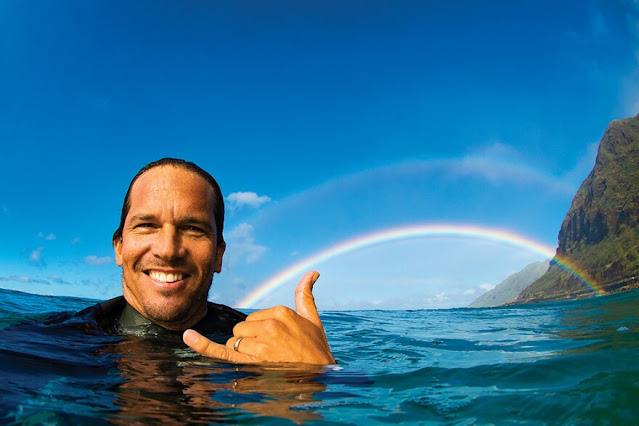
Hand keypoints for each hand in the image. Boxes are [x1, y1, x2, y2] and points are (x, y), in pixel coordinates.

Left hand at [183, 271, 335, 364]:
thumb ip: (306, 295)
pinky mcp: (252, 361)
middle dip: (249, 340)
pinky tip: (189, 337)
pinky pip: (221, 352)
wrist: (321, 376)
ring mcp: (260, 344)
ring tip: (263, 360)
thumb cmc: (316, 350)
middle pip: (241, 329)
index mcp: (281, 312)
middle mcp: (269, 326)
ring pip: (234, 343)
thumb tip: (313, 272)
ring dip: (242, 352)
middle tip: (269, 352)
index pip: (254, 318)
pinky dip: (203, 345)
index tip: (276, 341)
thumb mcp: (313, 320)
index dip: (261, 331)